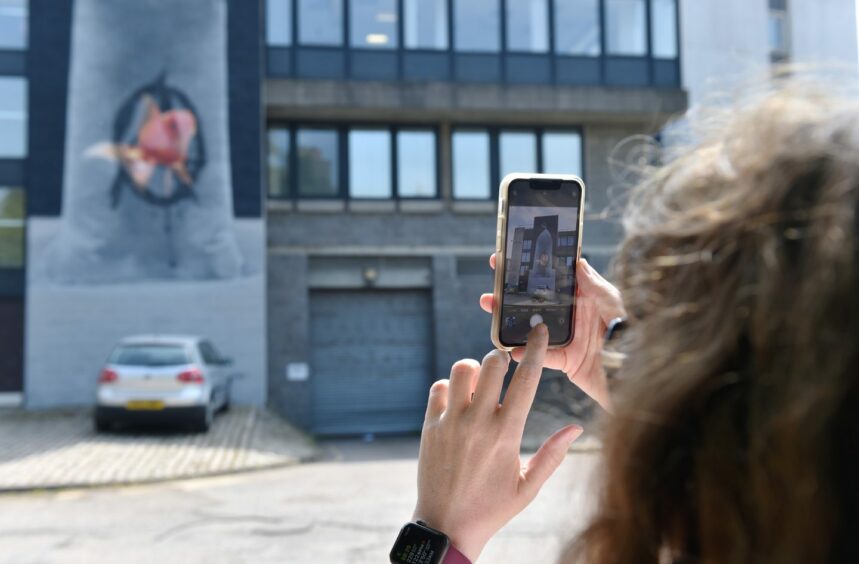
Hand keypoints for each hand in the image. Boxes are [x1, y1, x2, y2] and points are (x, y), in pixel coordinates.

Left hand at [413, 325, 583, 561]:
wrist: (446, 525)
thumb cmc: (493, 508)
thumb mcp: (528, 486)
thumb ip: (552, 455)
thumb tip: (576, 428)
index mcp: (507, 434)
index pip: (527, 380)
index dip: (537, 350)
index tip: (540, 330)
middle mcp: (478, 422)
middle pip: (493, 364)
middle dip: (502, 358)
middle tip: (503, 367)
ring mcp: (451, 422)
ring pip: (461, 369)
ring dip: (473, 370)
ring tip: (479, 386)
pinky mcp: (429, 426)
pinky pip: (438, 388)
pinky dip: (449, 388)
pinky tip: (457, 402)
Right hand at [480, 256, 623, 411]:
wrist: (639, 375)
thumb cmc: (632, 333)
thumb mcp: (615, 304)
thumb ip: (595, 286)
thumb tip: (578, 262)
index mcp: (585, 298)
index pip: (555, 278)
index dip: (534, 268)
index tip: (512, 257)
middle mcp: (574, 316)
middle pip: (537, 300)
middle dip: (512, 291)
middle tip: (492, 281)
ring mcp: (568, 338)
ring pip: (532, 325)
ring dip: (509, 317)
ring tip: (489, 306)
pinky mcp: (567, 362)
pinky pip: (542, 356)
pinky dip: (525, 353)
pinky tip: (509, 348)